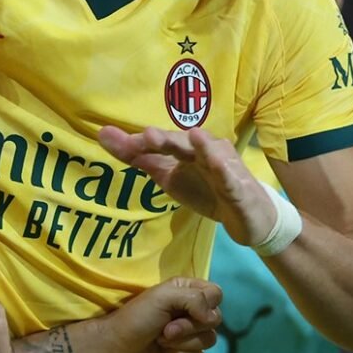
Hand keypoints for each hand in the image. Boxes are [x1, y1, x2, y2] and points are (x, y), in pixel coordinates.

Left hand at [88, 277, 222, 352]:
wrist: (118, 348)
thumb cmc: (137, 317)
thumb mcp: (163, 297)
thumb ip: (193, 298)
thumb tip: (212, 318)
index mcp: (186, 290)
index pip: (216, 293)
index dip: (206, 304)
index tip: (188, 310)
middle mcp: (191, 310)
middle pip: (215, 319)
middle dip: (189, 326)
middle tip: (166, 328)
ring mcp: (189, 333)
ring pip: (209, 339)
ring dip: (183, 342)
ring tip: (162, 340)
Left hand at [98, 125, 276, 246]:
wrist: (248, 218)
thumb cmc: (206, 189)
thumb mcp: (167, 176)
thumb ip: (139, 157)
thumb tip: (104, 135)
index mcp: (184, 148)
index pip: (159, 142)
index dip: (138, 142)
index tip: (110, 138)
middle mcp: (203, 150)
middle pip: (181, 143)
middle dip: (165, 139)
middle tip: (146, 135)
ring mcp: (223, 165)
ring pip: (210, 153)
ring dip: (199, 145)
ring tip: (192, 135)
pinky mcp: (239, 185)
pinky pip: (231, 176)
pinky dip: (224, 168)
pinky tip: (216, 162)